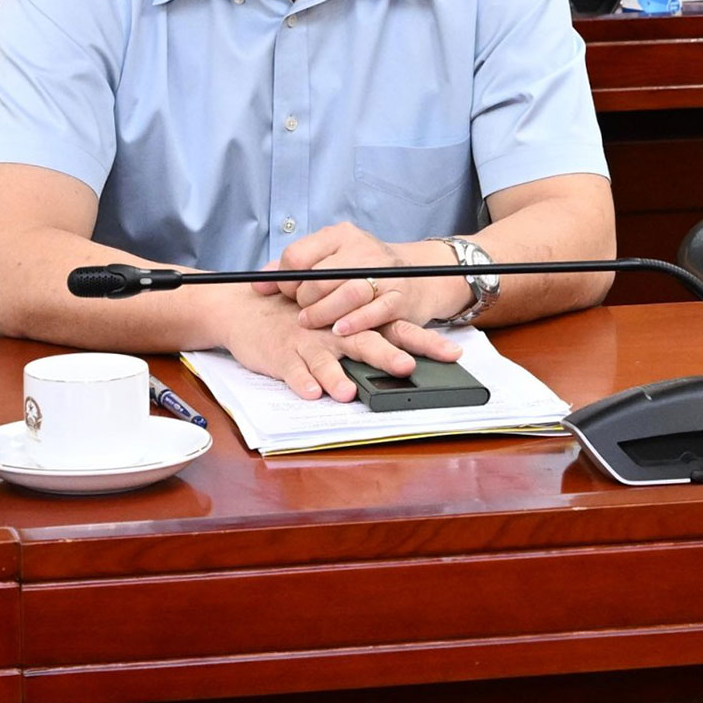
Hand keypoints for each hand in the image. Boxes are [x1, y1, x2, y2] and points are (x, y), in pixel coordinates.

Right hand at [213, 285, 457, 402]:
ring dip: (338, 376)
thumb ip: (369, 337)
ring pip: (327, 360)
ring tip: (348, 391)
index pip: (396, 328)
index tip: (454, 353)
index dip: (425, 340)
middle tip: (406, 368)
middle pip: (366, 342)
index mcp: (355, 323)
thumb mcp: (338, 323)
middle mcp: (335, 332)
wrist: (248, 309)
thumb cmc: (300, 318)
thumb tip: (413, 358)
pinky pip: (293, 370)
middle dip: (387, 356)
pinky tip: (311, 392)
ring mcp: (308, 343)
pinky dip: (302, 381)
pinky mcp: (282, 355)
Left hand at [266, 223, 472, 341]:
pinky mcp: (400, 296)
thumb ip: (292, 269)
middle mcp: (362, 249)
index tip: (286, 293)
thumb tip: (257, 284)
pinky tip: (339, 330)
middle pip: (319, 278)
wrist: (419, 275)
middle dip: (303, 300)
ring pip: (345, 293)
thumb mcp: (330, 258)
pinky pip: (373, 311)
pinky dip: (353, 322)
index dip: (286, 280)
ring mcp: (384, 272)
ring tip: (311, 323)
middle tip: (301, 313)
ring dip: (323, 313)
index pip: (298, 255)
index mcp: (340, 235)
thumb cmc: (364, 269)